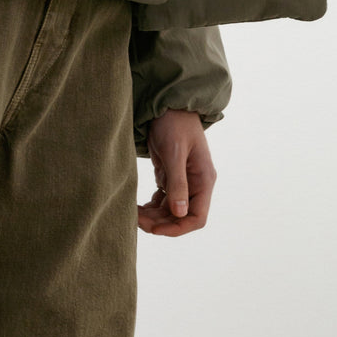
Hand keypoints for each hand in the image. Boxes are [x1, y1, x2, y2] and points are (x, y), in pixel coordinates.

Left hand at [137, 109, 216, 236]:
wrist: (168, 107)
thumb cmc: (175, 125)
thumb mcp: (174, 153)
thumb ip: (177, 184)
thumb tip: (180, 213)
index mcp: (204, 181)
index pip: (197, 217)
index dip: (178, 228)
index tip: (155, 229)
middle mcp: (196, 186)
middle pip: (180, 218)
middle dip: (159, 223)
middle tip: (135, 218)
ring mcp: (184, 183)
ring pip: (169, 212)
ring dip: (152, 217)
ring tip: (132, 212)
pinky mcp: (171, 179)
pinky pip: (162, 202)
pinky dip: (150, 208)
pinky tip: (138, 206)